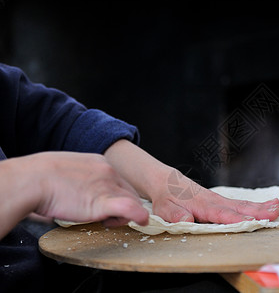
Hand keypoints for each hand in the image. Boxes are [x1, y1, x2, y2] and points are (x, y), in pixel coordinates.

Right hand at [29, 152, 148, 226]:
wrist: (32, 180)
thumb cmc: (40, 177)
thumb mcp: (67, 169)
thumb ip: (80, 178)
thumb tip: (78, 191)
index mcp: (99, 162)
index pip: (120, 181)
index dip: (117, 196)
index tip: (107, 206)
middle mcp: (108, 171)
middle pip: (129, 192)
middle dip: (123, 206)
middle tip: (106, 218)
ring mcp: (108, 186)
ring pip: (131, 202)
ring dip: (123, 215)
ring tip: (104, 221)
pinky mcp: (104, 202)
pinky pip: (130, 208)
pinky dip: (138, 215)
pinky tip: (141, 221)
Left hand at [104, 140, 278, 223]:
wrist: (167, 182)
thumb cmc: (167, 198)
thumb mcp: (165, 209)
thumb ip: (176, 216)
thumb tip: (187, 222)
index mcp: (201, 205)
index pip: (221, 214)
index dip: (237, 218)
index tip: (254, 221)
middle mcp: (214, 201)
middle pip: (238, 207)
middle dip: (258, 211)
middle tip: (276, 212)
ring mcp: (219, 199)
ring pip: (242, 204)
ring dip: (261, 206)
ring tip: (278, 207)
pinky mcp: (221, 200)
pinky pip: (240, 202)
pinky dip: (255, 204)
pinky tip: (268, 203)